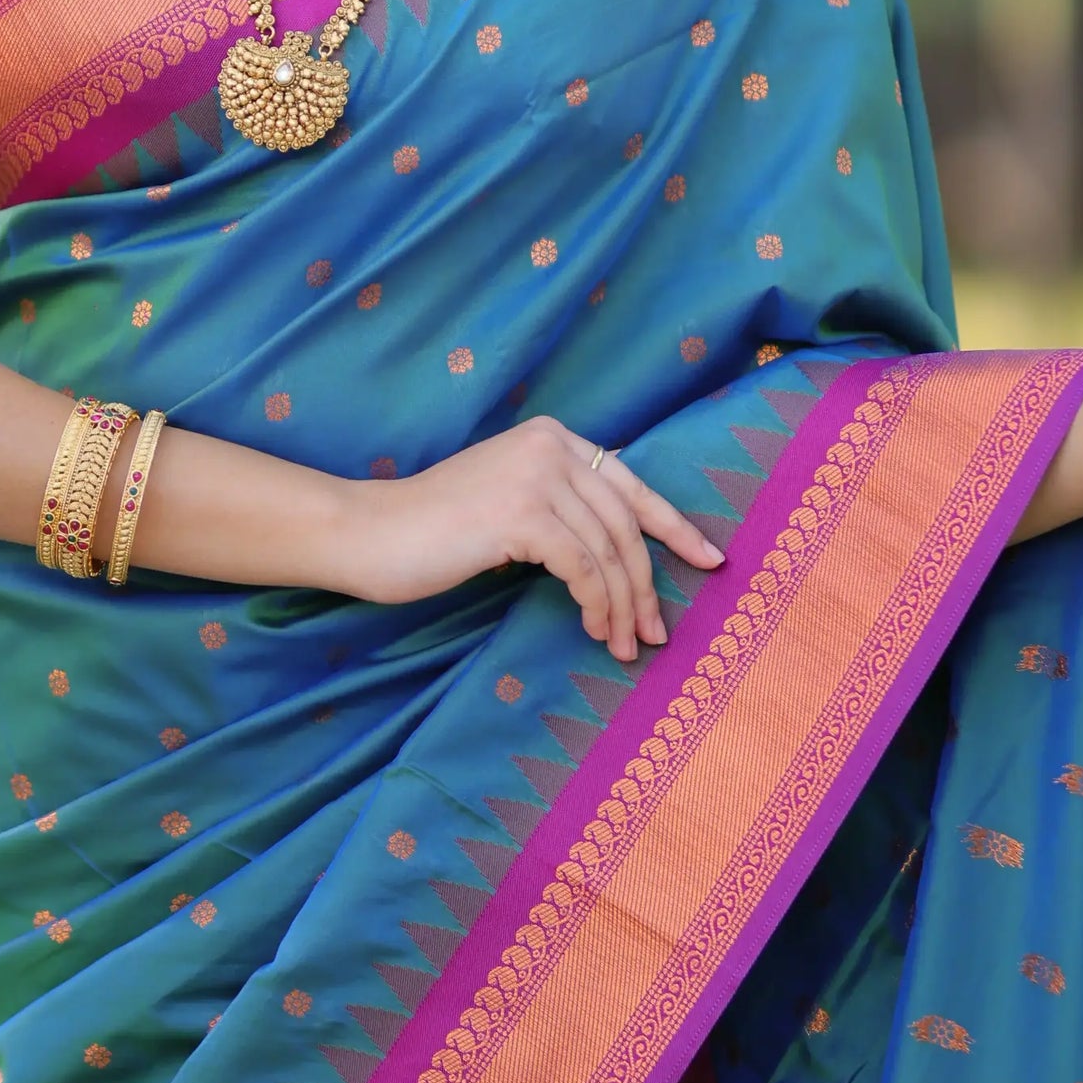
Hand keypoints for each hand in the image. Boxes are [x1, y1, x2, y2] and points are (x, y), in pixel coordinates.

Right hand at [341, 420, 725, 664]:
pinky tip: (593, 630)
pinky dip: (595, 604)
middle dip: (648, 583)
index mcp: (553, 437)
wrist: (373, 533)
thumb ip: (561, 507)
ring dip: (622, 606)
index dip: (675, 526)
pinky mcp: (520, 514)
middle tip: (655, 633)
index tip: (710, 560)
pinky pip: (582, 568)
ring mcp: (536, 476)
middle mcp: (550, 446)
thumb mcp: (511, 502)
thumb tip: (623, 556)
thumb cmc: (437, 531)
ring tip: (623, 645)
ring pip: (608, 551)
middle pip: (626, 523)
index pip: (631, 485)